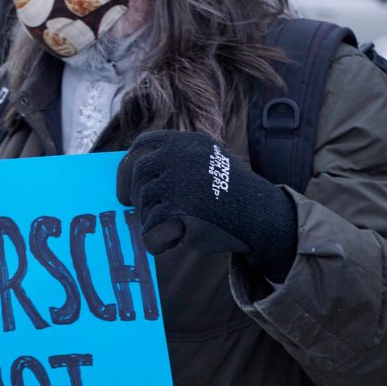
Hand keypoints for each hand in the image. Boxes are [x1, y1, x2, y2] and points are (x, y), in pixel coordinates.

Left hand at [117, 129, 296, 279]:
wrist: (260, 214)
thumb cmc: (227, 192)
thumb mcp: (204, 161)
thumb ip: (173, 161)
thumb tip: (129, 179)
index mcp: (185, 142)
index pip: (141, 147)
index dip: (128, 167)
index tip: (126, 188)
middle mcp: (180, 157)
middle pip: (136, 175)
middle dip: (134, 196)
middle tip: (140, 211)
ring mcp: (180, 183)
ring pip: (144, 208)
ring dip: (154, 222)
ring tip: (178, 226)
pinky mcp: (181, 212)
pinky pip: (151, 233)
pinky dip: (159, 243)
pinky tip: (176, 241)